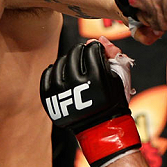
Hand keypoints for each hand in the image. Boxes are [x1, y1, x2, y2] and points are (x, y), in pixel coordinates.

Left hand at [40, 39, 140, 166]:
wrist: (100, 126)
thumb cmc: (112, 100)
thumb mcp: (119, 77)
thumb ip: (113, 54)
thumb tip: (98, 39)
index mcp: (97, 78)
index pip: (92, 50)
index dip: (95, 48)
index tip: (96, 51)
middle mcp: (77, 84)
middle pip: (74, 54)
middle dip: (80, 51)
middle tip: (84, 55)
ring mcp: (61, 92)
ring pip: (59, 63)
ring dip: (67, 59)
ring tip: (74, 64)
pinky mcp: (50, 98)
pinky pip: (46, 76)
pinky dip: (52, 70)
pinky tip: (60, 70)